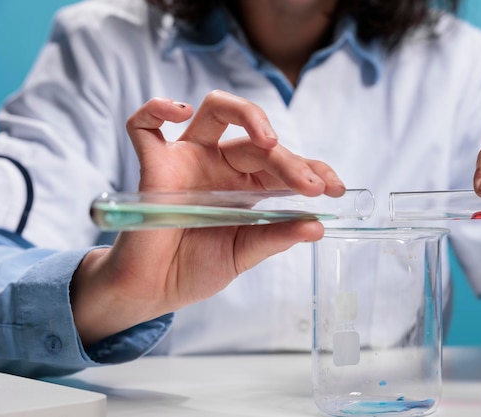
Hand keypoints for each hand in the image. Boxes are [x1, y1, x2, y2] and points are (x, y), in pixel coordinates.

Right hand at [71, 91, 345, 345]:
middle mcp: (219, 164)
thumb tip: (317, 225)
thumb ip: (275, 236)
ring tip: (269, 141)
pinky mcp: (153, 165)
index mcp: (246, 183)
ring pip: (216, 112)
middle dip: (288, 160)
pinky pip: (145, 125)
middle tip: (309, 186)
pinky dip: (156, 109)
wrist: (155, 290)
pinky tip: (179, 111)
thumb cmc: (197, 269)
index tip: (335, 189)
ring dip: (246, 115)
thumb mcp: (244, 254)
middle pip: (256, 142)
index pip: (283, 163)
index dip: (311, 169)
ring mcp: (187, 159)